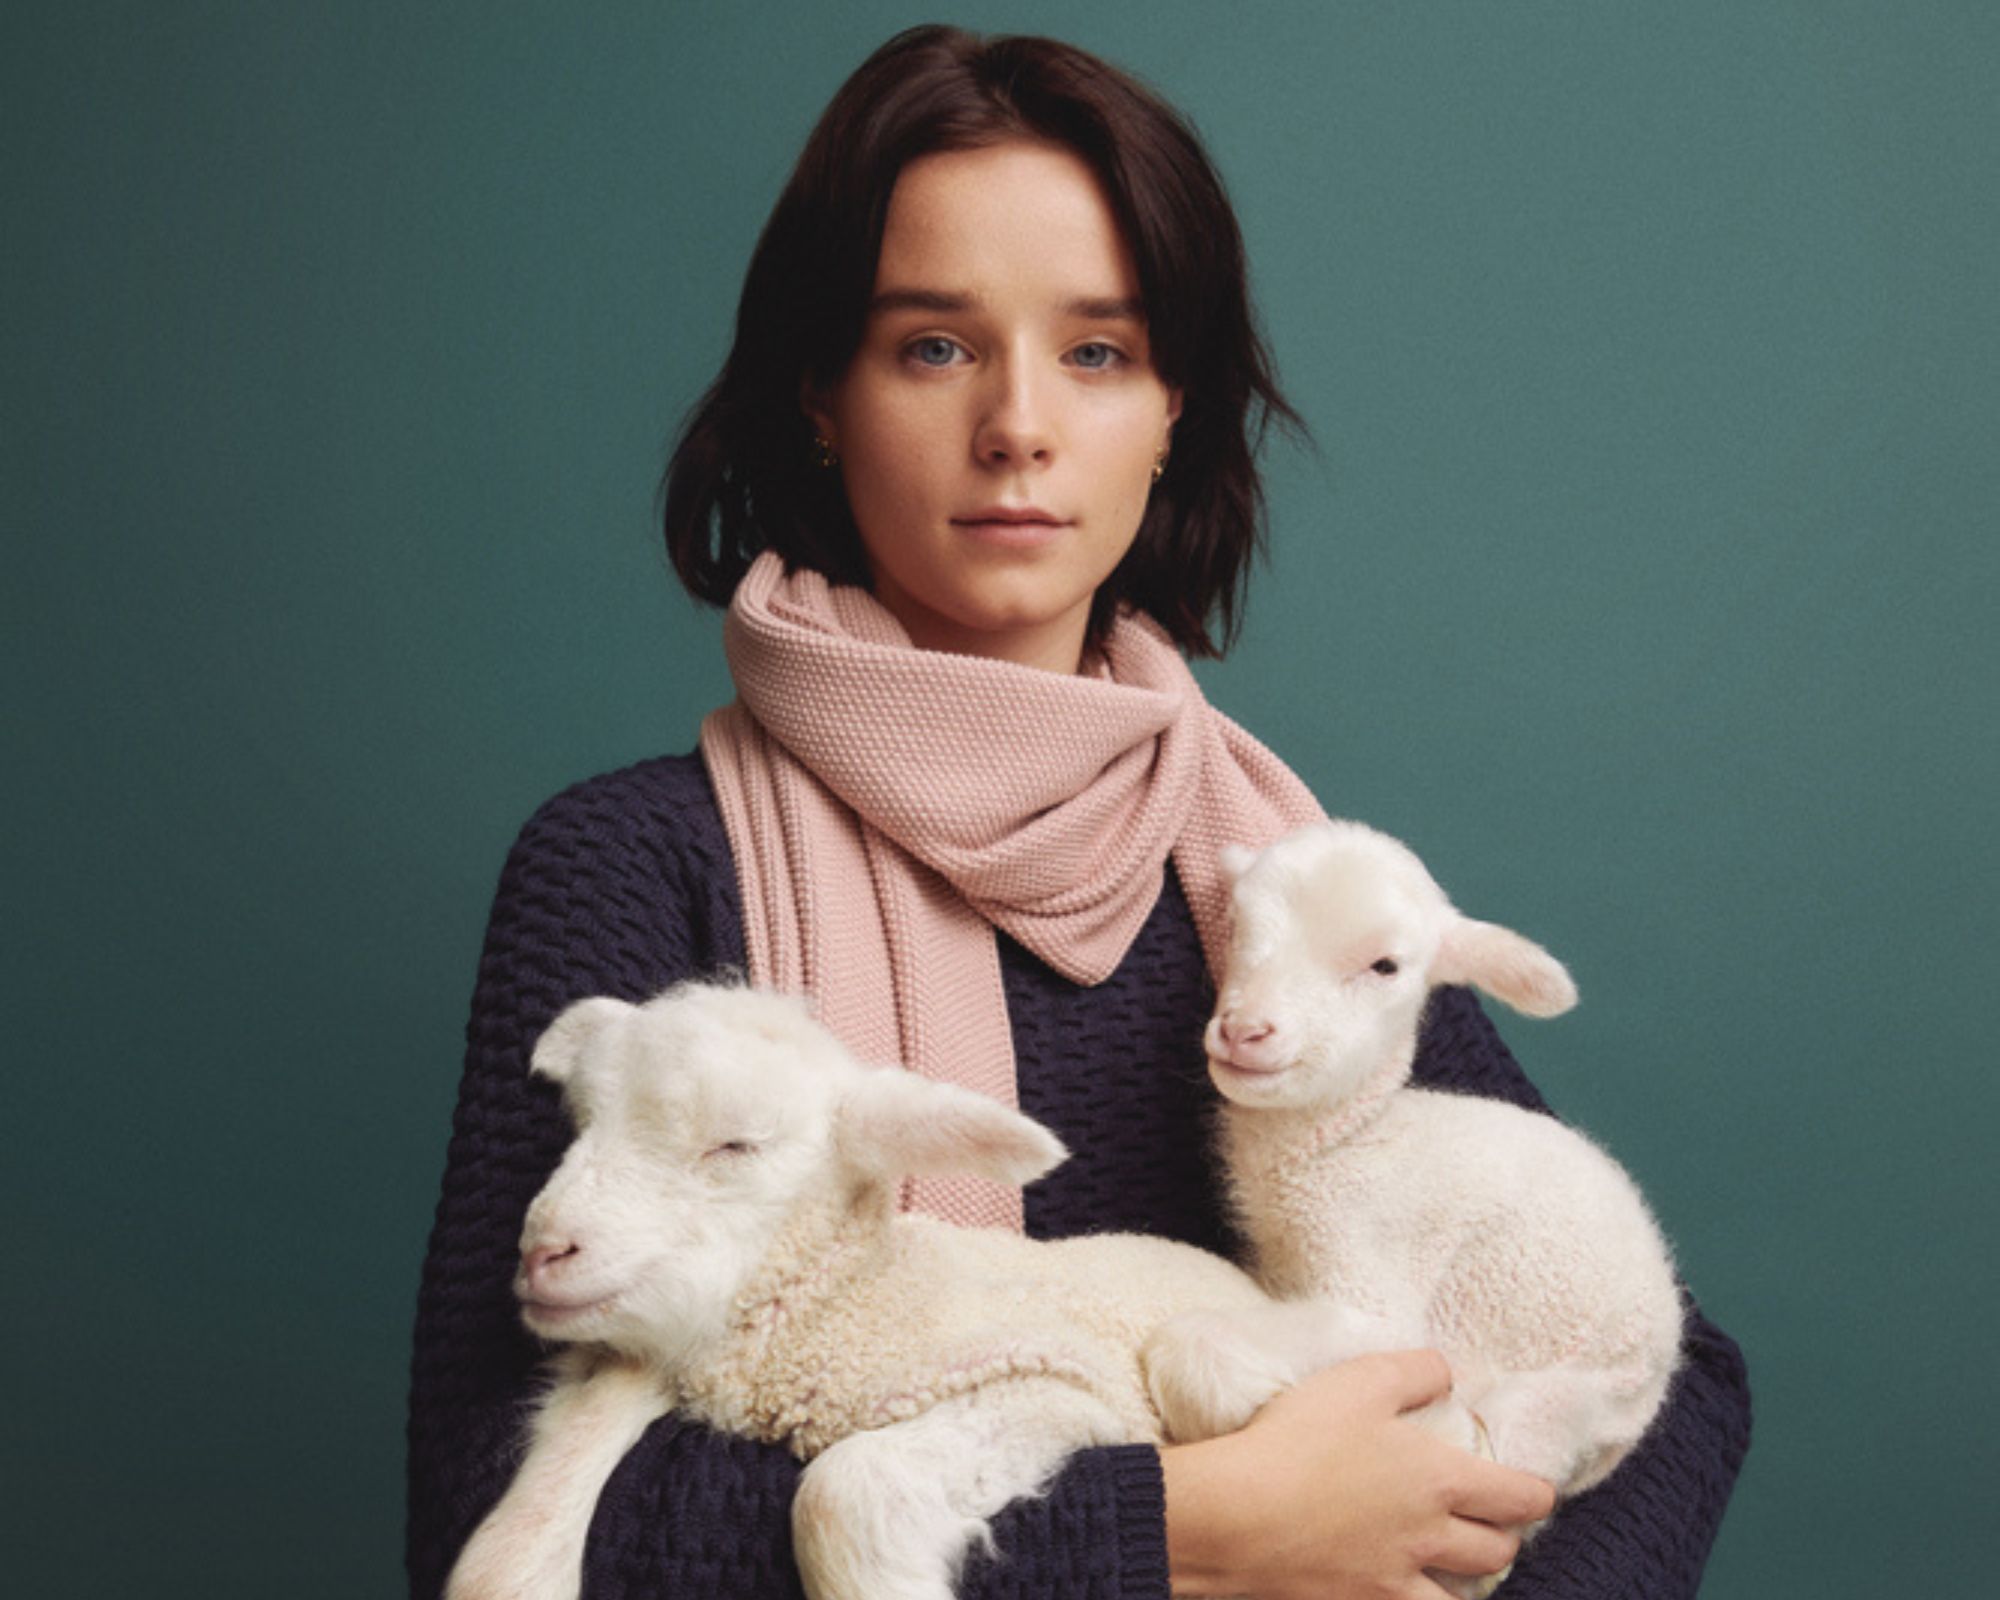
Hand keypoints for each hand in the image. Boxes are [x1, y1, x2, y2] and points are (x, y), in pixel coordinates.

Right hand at [1159, 1351, 1555, 1599]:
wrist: (1239, 1516)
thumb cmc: (1300, 1441)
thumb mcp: (1359, 1380)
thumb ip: (1414, 1372)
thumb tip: (1446, 1373)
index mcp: (1440, 1480)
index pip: (1520, 1496)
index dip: (1537, 1493)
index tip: (1538, 1490)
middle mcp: (1429, 1538)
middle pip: (1496, 1553)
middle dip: (1503, 1539)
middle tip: (1492, 1525)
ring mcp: (1395, 1582)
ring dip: (1462, 1583)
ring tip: (1450, 1569)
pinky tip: (1399, 1592)